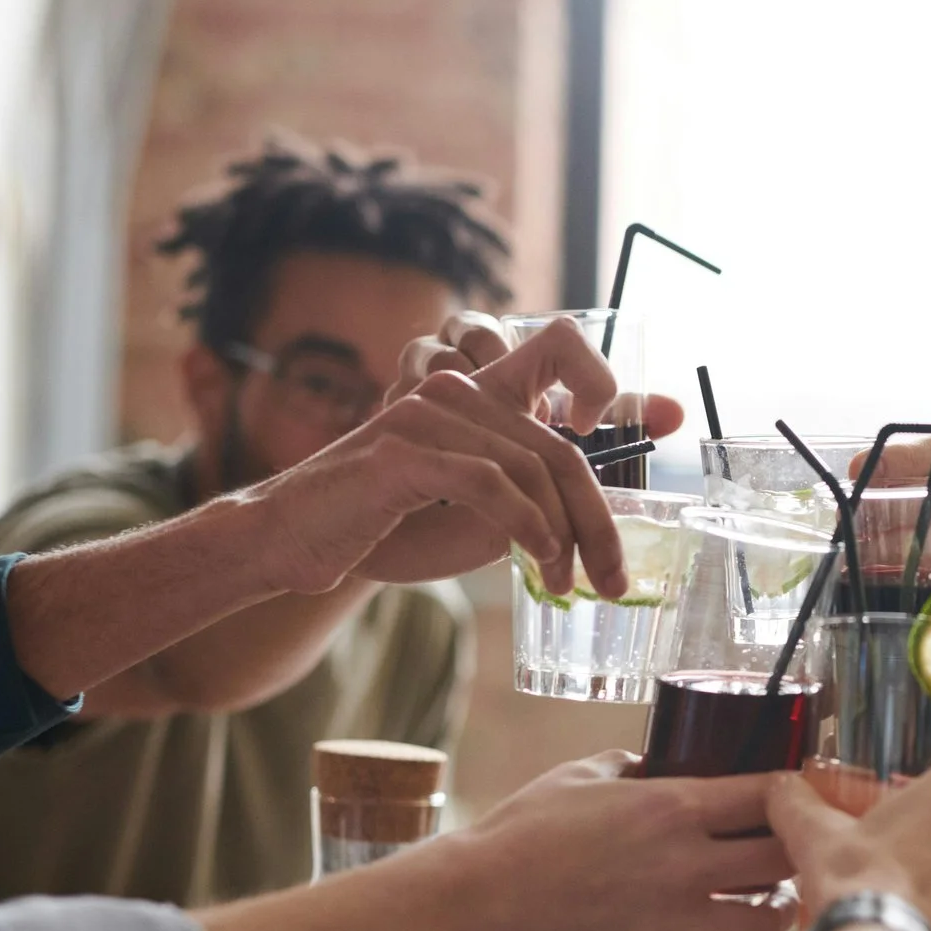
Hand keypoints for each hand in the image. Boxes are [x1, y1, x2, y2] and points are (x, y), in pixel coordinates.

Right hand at [351, 313, 686, 592]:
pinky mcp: (401, 453)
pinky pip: (488, 483)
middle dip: (598, 517)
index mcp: (477, 395)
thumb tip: (593, 524)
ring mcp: (426, 416)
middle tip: (614, 576)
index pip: (559, 348)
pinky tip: (539, 557)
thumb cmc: (386, 529)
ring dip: (563, 535)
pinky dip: (525, 526)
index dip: (605, 379)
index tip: (639, 429)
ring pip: (531, 467)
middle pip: (560, 445)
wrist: (290, 539)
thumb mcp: (474, 516)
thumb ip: (530, 504)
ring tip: (568, 582)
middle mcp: (456, 391)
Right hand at [441, 752, 791, 930]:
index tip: (790, 797)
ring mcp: (675, 919)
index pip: (769, 794)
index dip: (789, 794)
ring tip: (762, 902)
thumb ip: (634, 766)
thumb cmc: (524, 830)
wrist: (481, 902)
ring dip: (772, 908)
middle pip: (786, 856)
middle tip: (788, 851)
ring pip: (766, 922)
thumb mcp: (582, 775)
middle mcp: (686, 863)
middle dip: (796, 850)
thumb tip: (661, 763)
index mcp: (673, 807)